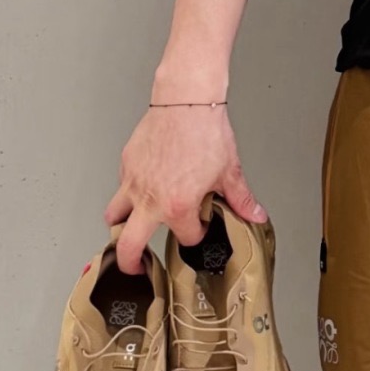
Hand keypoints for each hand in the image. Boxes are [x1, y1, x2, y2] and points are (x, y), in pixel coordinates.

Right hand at [105, 104, 265, 273]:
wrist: (185, 102)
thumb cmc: (205, 133)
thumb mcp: (229, 171)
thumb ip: (241, 199)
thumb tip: (255, 215)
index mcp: (177, 207)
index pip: (186, 237)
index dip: (197, 234)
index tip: (201, 227)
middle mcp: (150, 199)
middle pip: (128, 245)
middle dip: (130, 263)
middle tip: (136, 268)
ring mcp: (133, 182)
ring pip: (114, 215)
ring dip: (120, 226)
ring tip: (130, 229)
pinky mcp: (126, 165)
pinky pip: (119, 188)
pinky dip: (127, 194)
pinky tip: (142, 189)